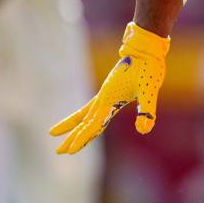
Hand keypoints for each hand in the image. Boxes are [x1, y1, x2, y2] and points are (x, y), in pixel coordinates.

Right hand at [50, 22, 169, 153]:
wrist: (145, 49)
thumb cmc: (148, 68)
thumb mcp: (150, 90)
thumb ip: (147, 110)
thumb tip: (144, 131)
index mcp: (109, 99)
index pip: (92, 124)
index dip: (81, 138)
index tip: (69, 151)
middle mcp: (104, 98)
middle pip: (85, 122)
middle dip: (73, 137)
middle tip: (58, 152)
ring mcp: (106, 94)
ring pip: (85, 114)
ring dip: (74, 126)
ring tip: (54, 133)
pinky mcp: (110, 91)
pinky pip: (93, 107)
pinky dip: (85, 115)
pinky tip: (84, 120)